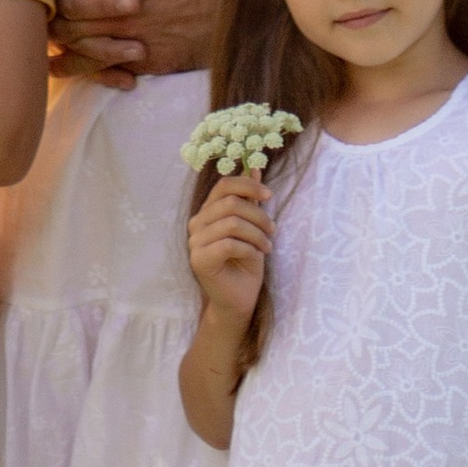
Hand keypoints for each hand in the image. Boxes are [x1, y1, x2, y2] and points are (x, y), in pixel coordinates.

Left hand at [48, 0, 222, 83]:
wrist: (242, 10)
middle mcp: (128, 10)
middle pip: (69, 7)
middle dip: (42, 0)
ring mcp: (136, 40)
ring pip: (80, 39)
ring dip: (53, 34)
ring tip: (31, 29)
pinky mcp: (146, 63)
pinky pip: (103, 68)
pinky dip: (77, 68)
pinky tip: (56, 66)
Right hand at [186, 177, 271, 325]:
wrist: (239, 299)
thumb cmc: (246, 262)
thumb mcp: (253, 226)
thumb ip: (249, 199)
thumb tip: (254, 167)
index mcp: (207, 212)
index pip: (223, 185)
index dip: (248, 185)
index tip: (269, 195)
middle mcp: (197, 224)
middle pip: (230, 203)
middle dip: (258, 215)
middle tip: (273, 230)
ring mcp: (195, 242)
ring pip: (232, 223)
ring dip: (257, 234)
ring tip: (267, 246)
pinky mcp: (199, 260)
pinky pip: (229, 244)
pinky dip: (249, 249)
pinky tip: (255, 257)